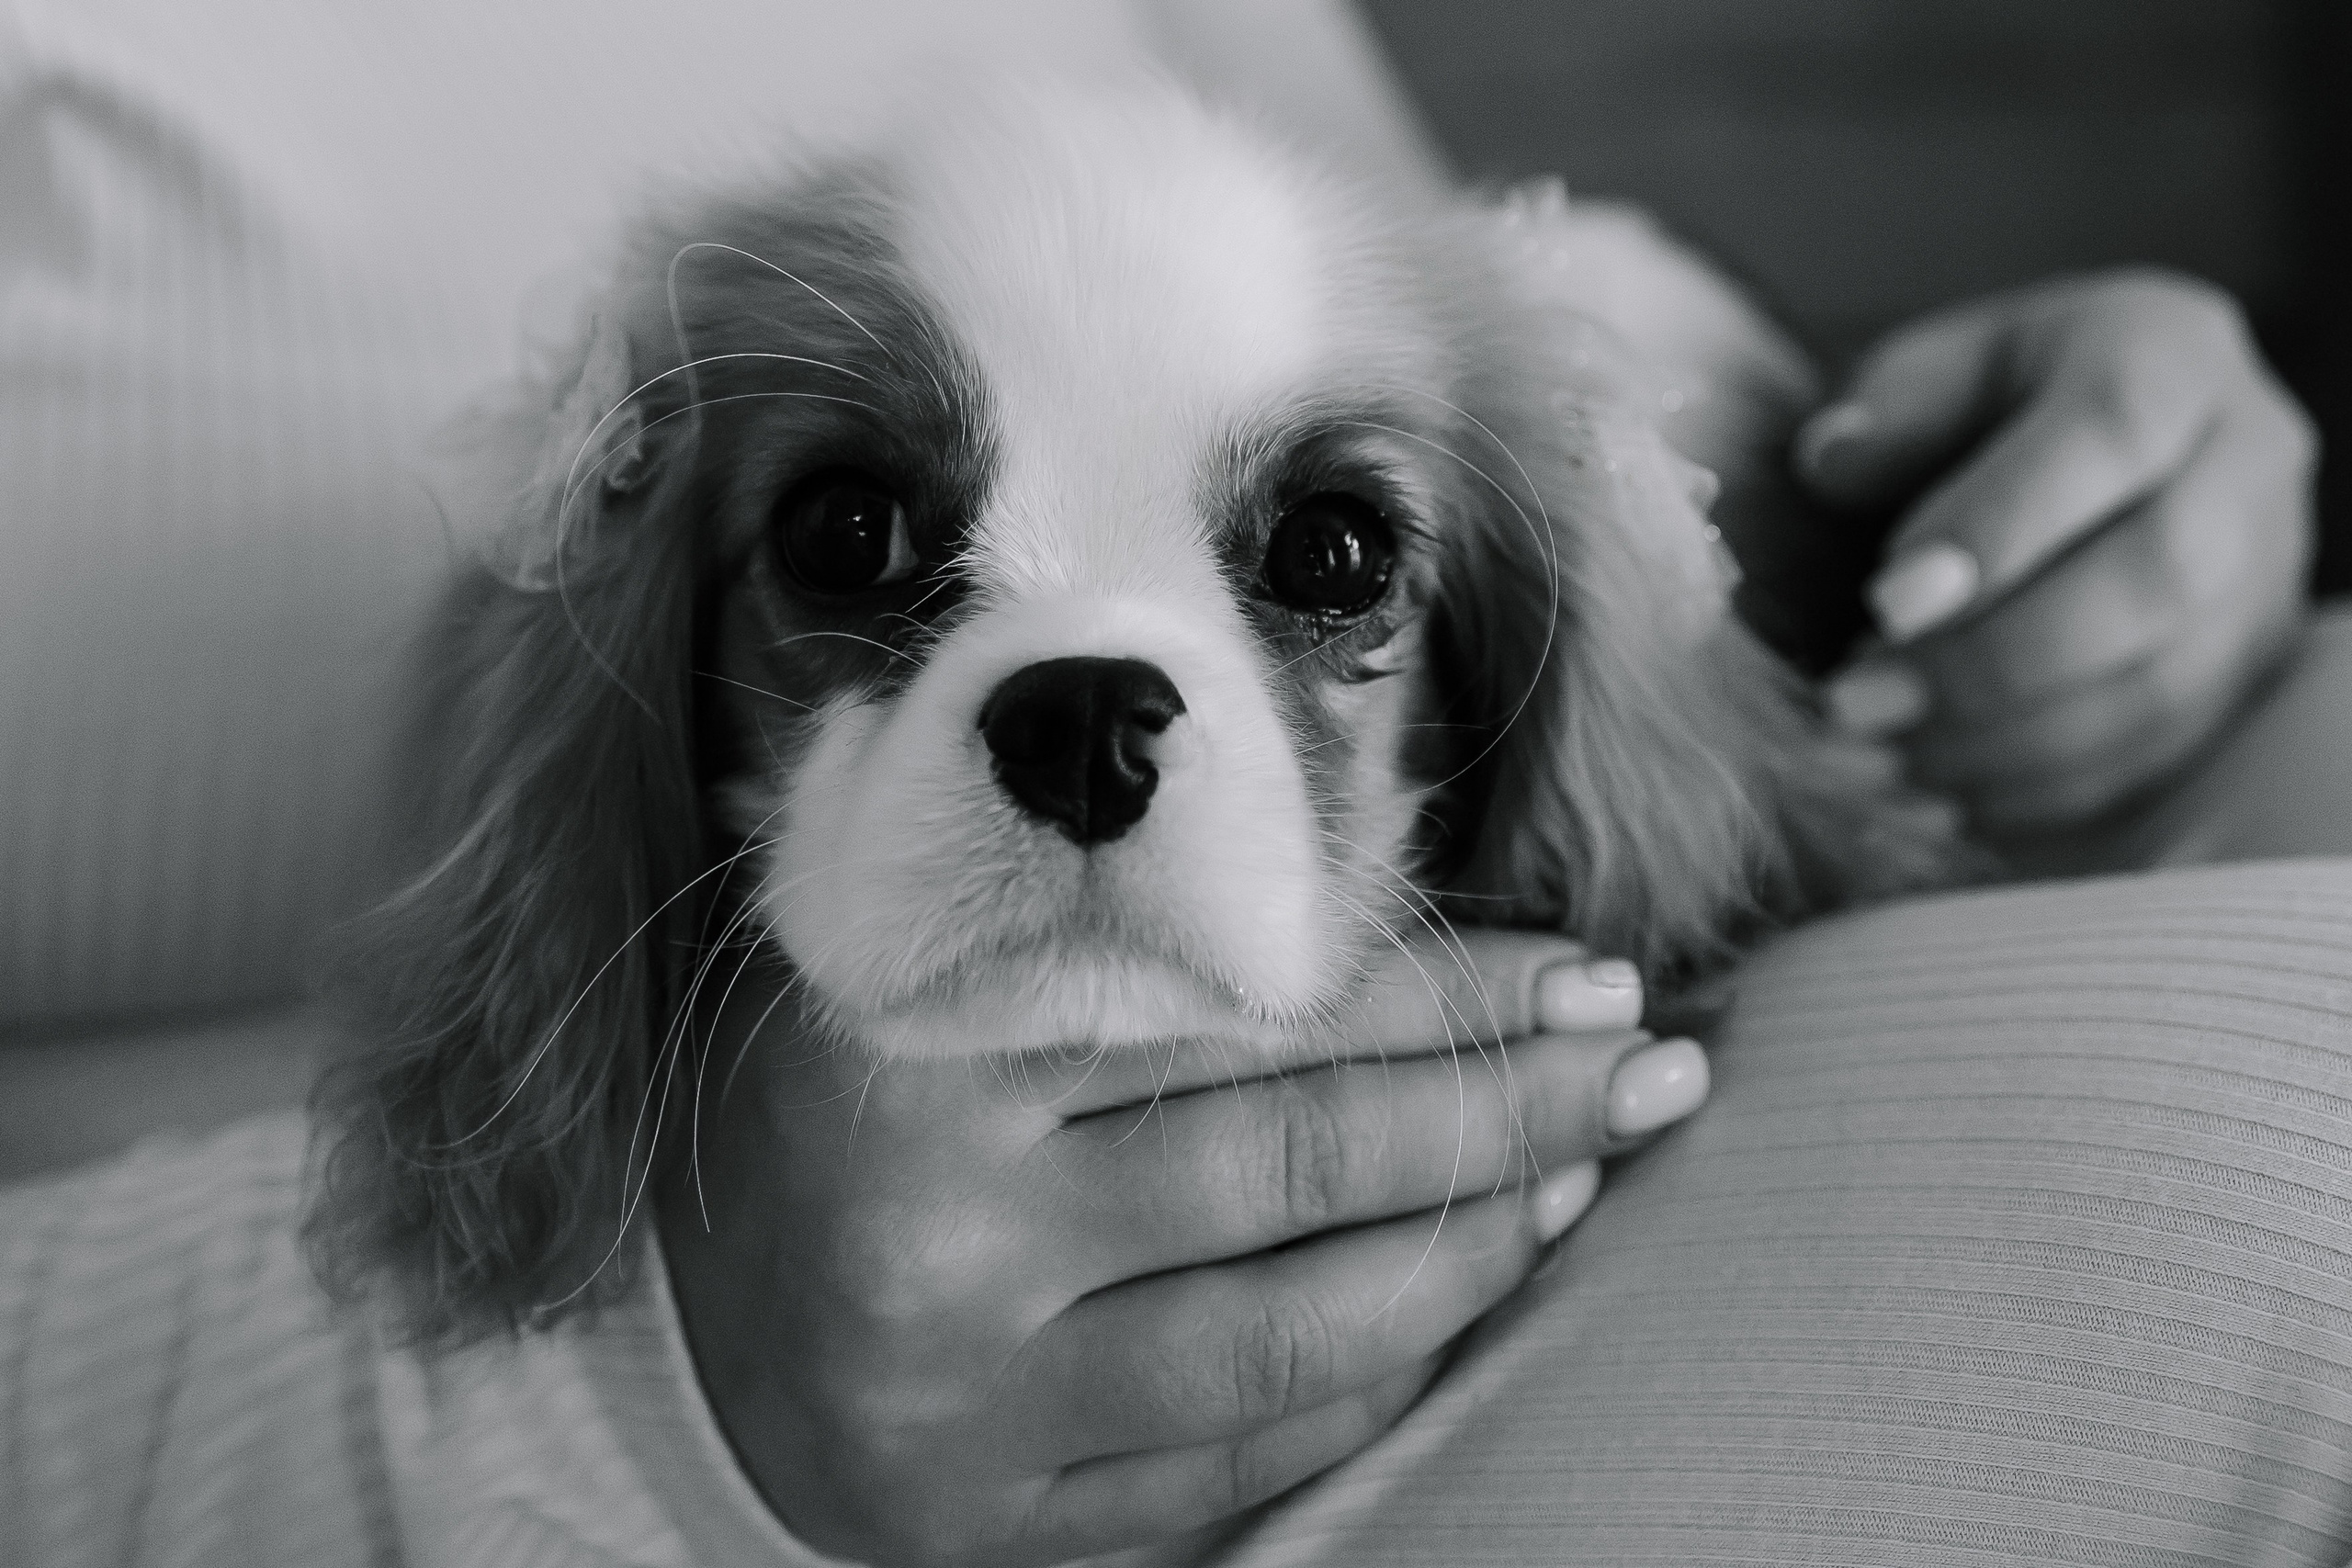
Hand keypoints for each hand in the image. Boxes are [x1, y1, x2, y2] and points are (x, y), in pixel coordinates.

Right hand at [659, 931, 1708, 1567]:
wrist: (685, 1329)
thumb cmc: (840, 1104)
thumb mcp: (925, 969)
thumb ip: (1105, 921)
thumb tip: (1389, 905)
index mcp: (915, 1051)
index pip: (1238, 1007)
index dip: (1437, 985)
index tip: (1581, 967)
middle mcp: (941, 1234)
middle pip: (1296, 1160)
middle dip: (1507, 1106)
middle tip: (1648, 1061)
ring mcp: (972, 1405)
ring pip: (1298, 1330)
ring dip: (1477, 1249)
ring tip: (1588, 1173)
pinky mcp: (997, 1527)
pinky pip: (1244, 1461)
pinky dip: (1380, 1384)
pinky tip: (1466, 1304)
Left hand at [1796, 270, 2316, 832]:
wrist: (2082, 455)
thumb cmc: (1991, 405)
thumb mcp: (1933, 372)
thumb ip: (1889, 410)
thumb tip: (1834, 460)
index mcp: (2171, 354)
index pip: (2111, 431)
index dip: (2000, 526)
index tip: (1885, 602)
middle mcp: (2249, 461)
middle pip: (2158, 575)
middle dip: (1994, 658)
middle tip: (1860, 701)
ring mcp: (2266, 577)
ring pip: (2164, 684)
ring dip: (2007, 739)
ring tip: (1885, 752)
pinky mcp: (2249, 672)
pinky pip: (2160, 754)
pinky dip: (2042, 786)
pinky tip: (1941, 786)